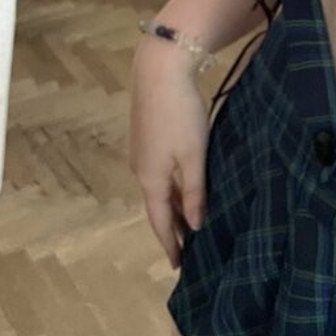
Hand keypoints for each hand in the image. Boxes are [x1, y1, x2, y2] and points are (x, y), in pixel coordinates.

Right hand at [129, 36, 209, 269]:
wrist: (159, 70)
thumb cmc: (180, 114)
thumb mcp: (193, 155)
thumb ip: (194, 191)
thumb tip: (195, 225)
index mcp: (151, 179)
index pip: (161, 221)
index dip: (171, 244)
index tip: (179, 265)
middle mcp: (140, 169)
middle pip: (158, 206)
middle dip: (173, 227)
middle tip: (189, 248)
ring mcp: (141, 152)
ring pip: (159, 188)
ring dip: (174, 205)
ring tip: (191, 221)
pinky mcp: (146, 135)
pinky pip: (159, 173)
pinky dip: (171, 186)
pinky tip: (184, 186)